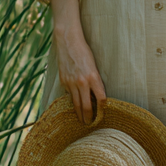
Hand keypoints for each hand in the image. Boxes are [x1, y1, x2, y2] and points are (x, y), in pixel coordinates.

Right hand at [49, 0, 106, 123]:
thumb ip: (95, 80)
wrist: (68, 41)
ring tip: (81, 121)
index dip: (102, 109)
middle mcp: (82, 82)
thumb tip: (97, 96)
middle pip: (86, 106)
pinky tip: (73, 107)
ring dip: (79, 114)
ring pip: (75, 104)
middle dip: (88, 117)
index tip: (102, 116)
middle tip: (90, 125)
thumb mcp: (94, 65)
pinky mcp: (63, 81)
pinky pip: (68, 95)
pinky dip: (71, 101)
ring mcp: (71, 82)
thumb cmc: (84, 51)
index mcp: (93, 77)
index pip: (100, 99)